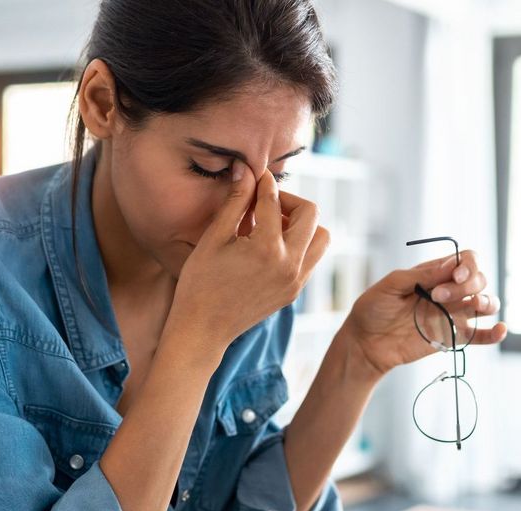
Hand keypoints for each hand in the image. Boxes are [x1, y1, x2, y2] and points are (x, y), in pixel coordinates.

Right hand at [169, 162, 330, 352]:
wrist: (203, 329)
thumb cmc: (200, 283)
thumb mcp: (214, 238)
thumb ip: (235, 202)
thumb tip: (246, 169)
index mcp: (267, 248)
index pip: (274, 200)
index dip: (263, 182)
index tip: (255, 175)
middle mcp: (290, 265)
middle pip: (311, 214)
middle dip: (289, 201)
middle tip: (265, 203)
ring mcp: (296, 281)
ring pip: (321, 237)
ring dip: (302, 224)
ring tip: (272, 225)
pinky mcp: (295, 292)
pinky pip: (311, 258)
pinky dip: (299, 244)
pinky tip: (271, 245)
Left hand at [341, 250, 507, 377]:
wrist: (365, 343)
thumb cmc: (373, 309)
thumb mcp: (391, 286)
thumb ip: (420, 275)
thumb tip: (450, 266)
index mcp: (435, 273)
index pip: (466, 260)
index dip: (468, 265)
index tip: (454, 275)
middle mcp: (449, 291)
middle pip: (479, 279)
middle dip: (466, 284)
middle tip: (438, 296)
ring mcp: (453, 314)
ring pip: (486, 303)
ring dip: (487, 301)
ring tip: (474, 305)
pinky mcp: (453, 337)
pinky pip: (481, 335)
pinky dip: (494, 333)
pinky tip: (500, 330)